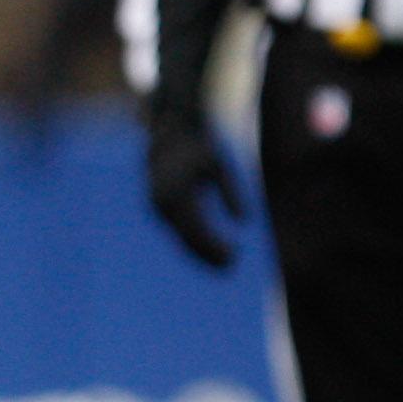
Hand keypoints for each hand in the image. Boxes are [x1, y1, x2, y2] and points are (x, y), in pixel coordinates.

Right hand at [146, 113, 244, 269]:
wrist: (169, 134)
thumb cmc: (199, 147)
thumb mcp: (221, 166)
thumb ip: (232, 192)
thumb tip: (245, 220)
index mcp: (176, 193)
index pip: (196, 230)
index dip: (215, 246)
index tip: (236, 257)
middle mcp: (162, 204)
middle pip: (187, 239)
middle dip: (209, 255)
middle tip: (232, 267)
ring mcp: (157, 208)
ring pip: (180, 239)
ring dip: (201, 254)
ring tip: (224, 265)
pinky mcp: (159, 209)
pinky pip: (177, 232)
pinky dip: (194, 244)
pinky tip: (211, 253)